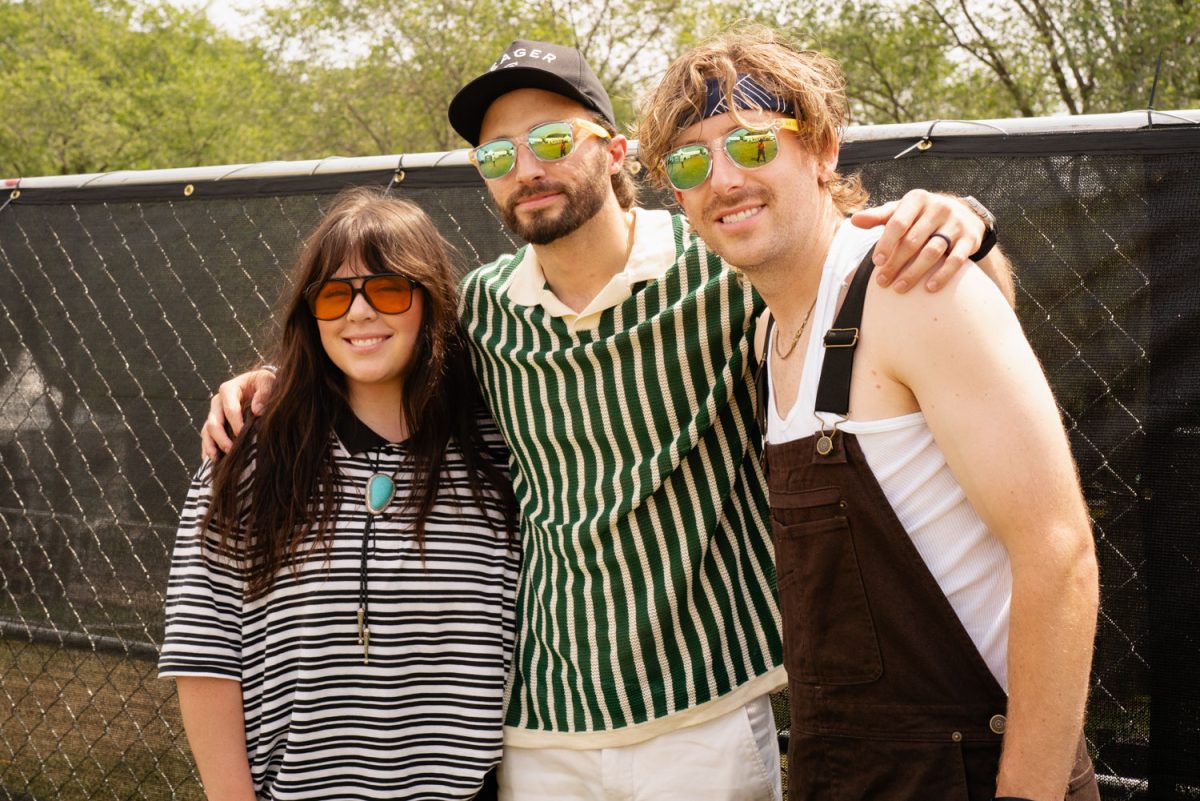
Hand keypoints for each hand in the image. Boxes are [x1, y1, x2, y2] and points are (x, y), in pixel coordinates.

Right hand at [200, 369, 276, 460]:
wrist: (259, 386)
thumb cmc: (263, 383)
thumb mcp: (267, 380)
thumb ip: (264, 391)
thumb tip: (258, 410)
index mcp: (228, 390)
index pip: (229, 409)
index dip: (235, 423)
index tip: (243, 434)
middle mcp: (217, 402)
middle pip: (213, 422)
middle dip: (222, 438)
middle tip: (232, 450)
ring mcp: (214, 414)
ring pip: (206, 432)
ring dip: (211, 446)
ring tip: (219, 459)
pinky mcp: (214, 425)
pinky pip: (206, 438)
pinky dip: (208, 450)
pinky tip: (213, 462)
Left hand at [851, 190, 986, 292]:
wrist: (963, 213)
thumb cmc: (921, 215)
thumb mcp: (901, 210)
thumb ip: (878, 216)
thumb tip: (854, 221)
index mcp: (917, 199)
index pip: (898, 222)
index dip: (886, 243)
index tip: (876, 262)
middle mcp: (938, 208)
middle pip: (913, 240)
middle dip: (896, 263)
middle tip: (882, 281)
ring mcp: (956, 223)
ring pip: (933, 251)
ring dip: (914, 272)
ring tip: (899, 288)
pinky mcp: (970, 239)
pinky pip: (956, 259)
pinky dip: (943, 275)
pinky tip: (929, 288)